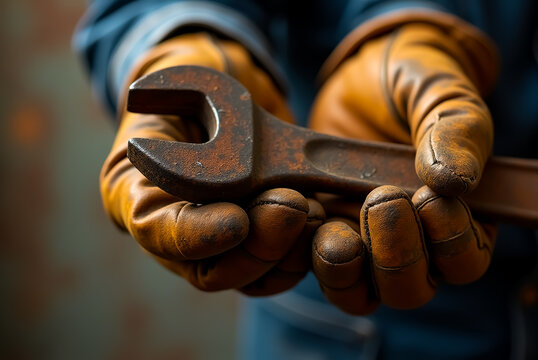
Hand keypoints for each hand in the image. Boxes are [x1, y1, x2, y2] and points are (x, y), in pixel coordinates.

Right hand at [101, 33, 323, 294]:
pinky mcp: (261, 245)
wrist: (231, 100)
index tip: (237, 221)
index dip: (197, 236)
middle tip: (292, 204)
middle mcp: (178, 236)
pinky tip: (320, 215)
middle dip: (257, 246)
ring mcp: (221, 247)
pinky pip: (284, 268)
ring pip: (252, 279)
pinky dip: (306, 248)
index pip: (157, 232)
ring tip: (310, 207)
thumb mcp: (182, 80)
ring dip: (288, 250)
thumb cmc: (200, 88)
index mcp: (138, 197)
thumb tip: (150, 99)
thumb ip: (175, 90)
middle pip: (211, 272)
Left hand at [308, 18, 497, 313]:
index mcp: (457, 219)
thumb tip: (455, 182)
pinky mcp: (321, 231)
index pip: (464, 263)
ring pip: (357, 292)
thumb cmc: (416, 84)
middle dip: (395, 255)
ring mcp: (362, 242)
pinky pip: (308, 265)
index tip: (430, 198)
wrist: (363, 76)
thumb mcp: (441, 95)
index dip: (451, 243)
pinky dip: (300, 250)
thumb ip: (456, 132)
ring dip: (343, 267)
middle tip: (382, 199)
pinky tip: (301, 207)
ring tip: (334, 223)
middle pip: (408, 290)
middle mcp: (412, 243)